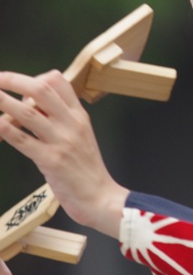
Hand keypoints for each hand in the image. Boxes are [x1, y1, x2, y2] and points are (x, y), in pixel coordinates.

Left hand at [0, 70, 127, 236]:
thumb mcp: (80, 136)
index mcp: (79, 115)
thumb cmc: (87, 170)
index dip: (35, 78)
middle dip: (14, 80)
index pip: (59, 81)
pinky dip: (5, 129)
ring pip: (28, 112)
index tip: (21, 87)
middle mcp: (71, 123)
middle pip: (41, 89)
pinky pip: (23, 140)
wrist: (100, 197)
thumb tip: (33, 107)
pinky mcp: (50, 160)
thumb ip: (60, 121)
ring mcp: (61, 141)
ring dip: (3, 101)